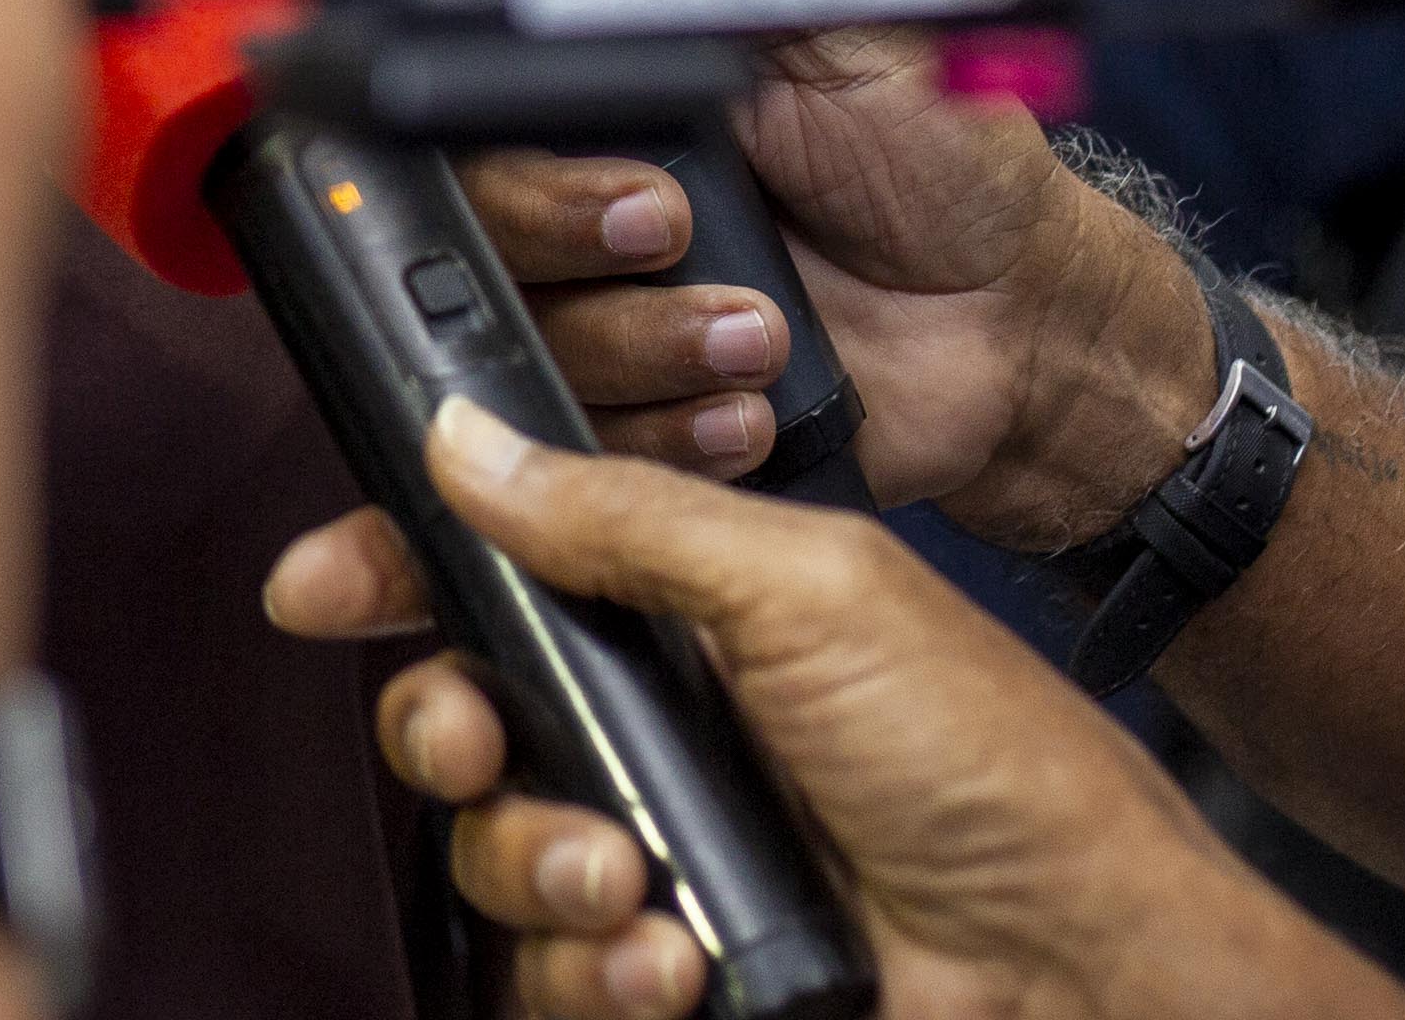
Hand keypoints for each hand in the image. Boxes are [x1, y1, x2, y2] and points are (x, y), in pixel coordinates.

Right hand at [267, 405, 1404, 1019]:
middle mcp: (659, 728)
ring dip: (538, 868)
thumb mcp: (814, 590)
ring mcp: (661, 857)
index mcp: (688, 609)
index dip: (395, 572)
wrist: (1083, 970)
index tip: (322, 586)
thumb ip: (627, 514)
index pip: (497, 569)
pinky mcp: (664, 971)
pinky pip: (542, 978)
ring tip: (637, 889)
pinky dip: (589, 974)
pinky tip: (675, 963)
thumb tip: (466, 438)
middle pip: (459, 717)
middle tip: (483, 744)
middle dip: (447, 732)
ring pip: (488, 855)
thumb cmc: (993, 765)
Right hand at [462, 33, 1217, 547]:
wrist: (1021, 323)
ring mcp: (619, 329)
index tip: (637, 190)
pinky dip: (677, 437)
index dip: (534, 172)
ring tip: (766, 333)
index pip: (484, 138)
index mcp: (616, 115)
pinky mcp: (653, 434)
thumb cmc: (948, 163)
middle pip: (483, 248)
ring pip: (536, 353)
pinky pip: (598, 455)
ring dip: (651, 349)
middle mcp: (594, 222)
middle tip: (680, 234)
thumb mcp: (840, 29)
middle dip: (581, 249)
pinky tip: (754, 411)